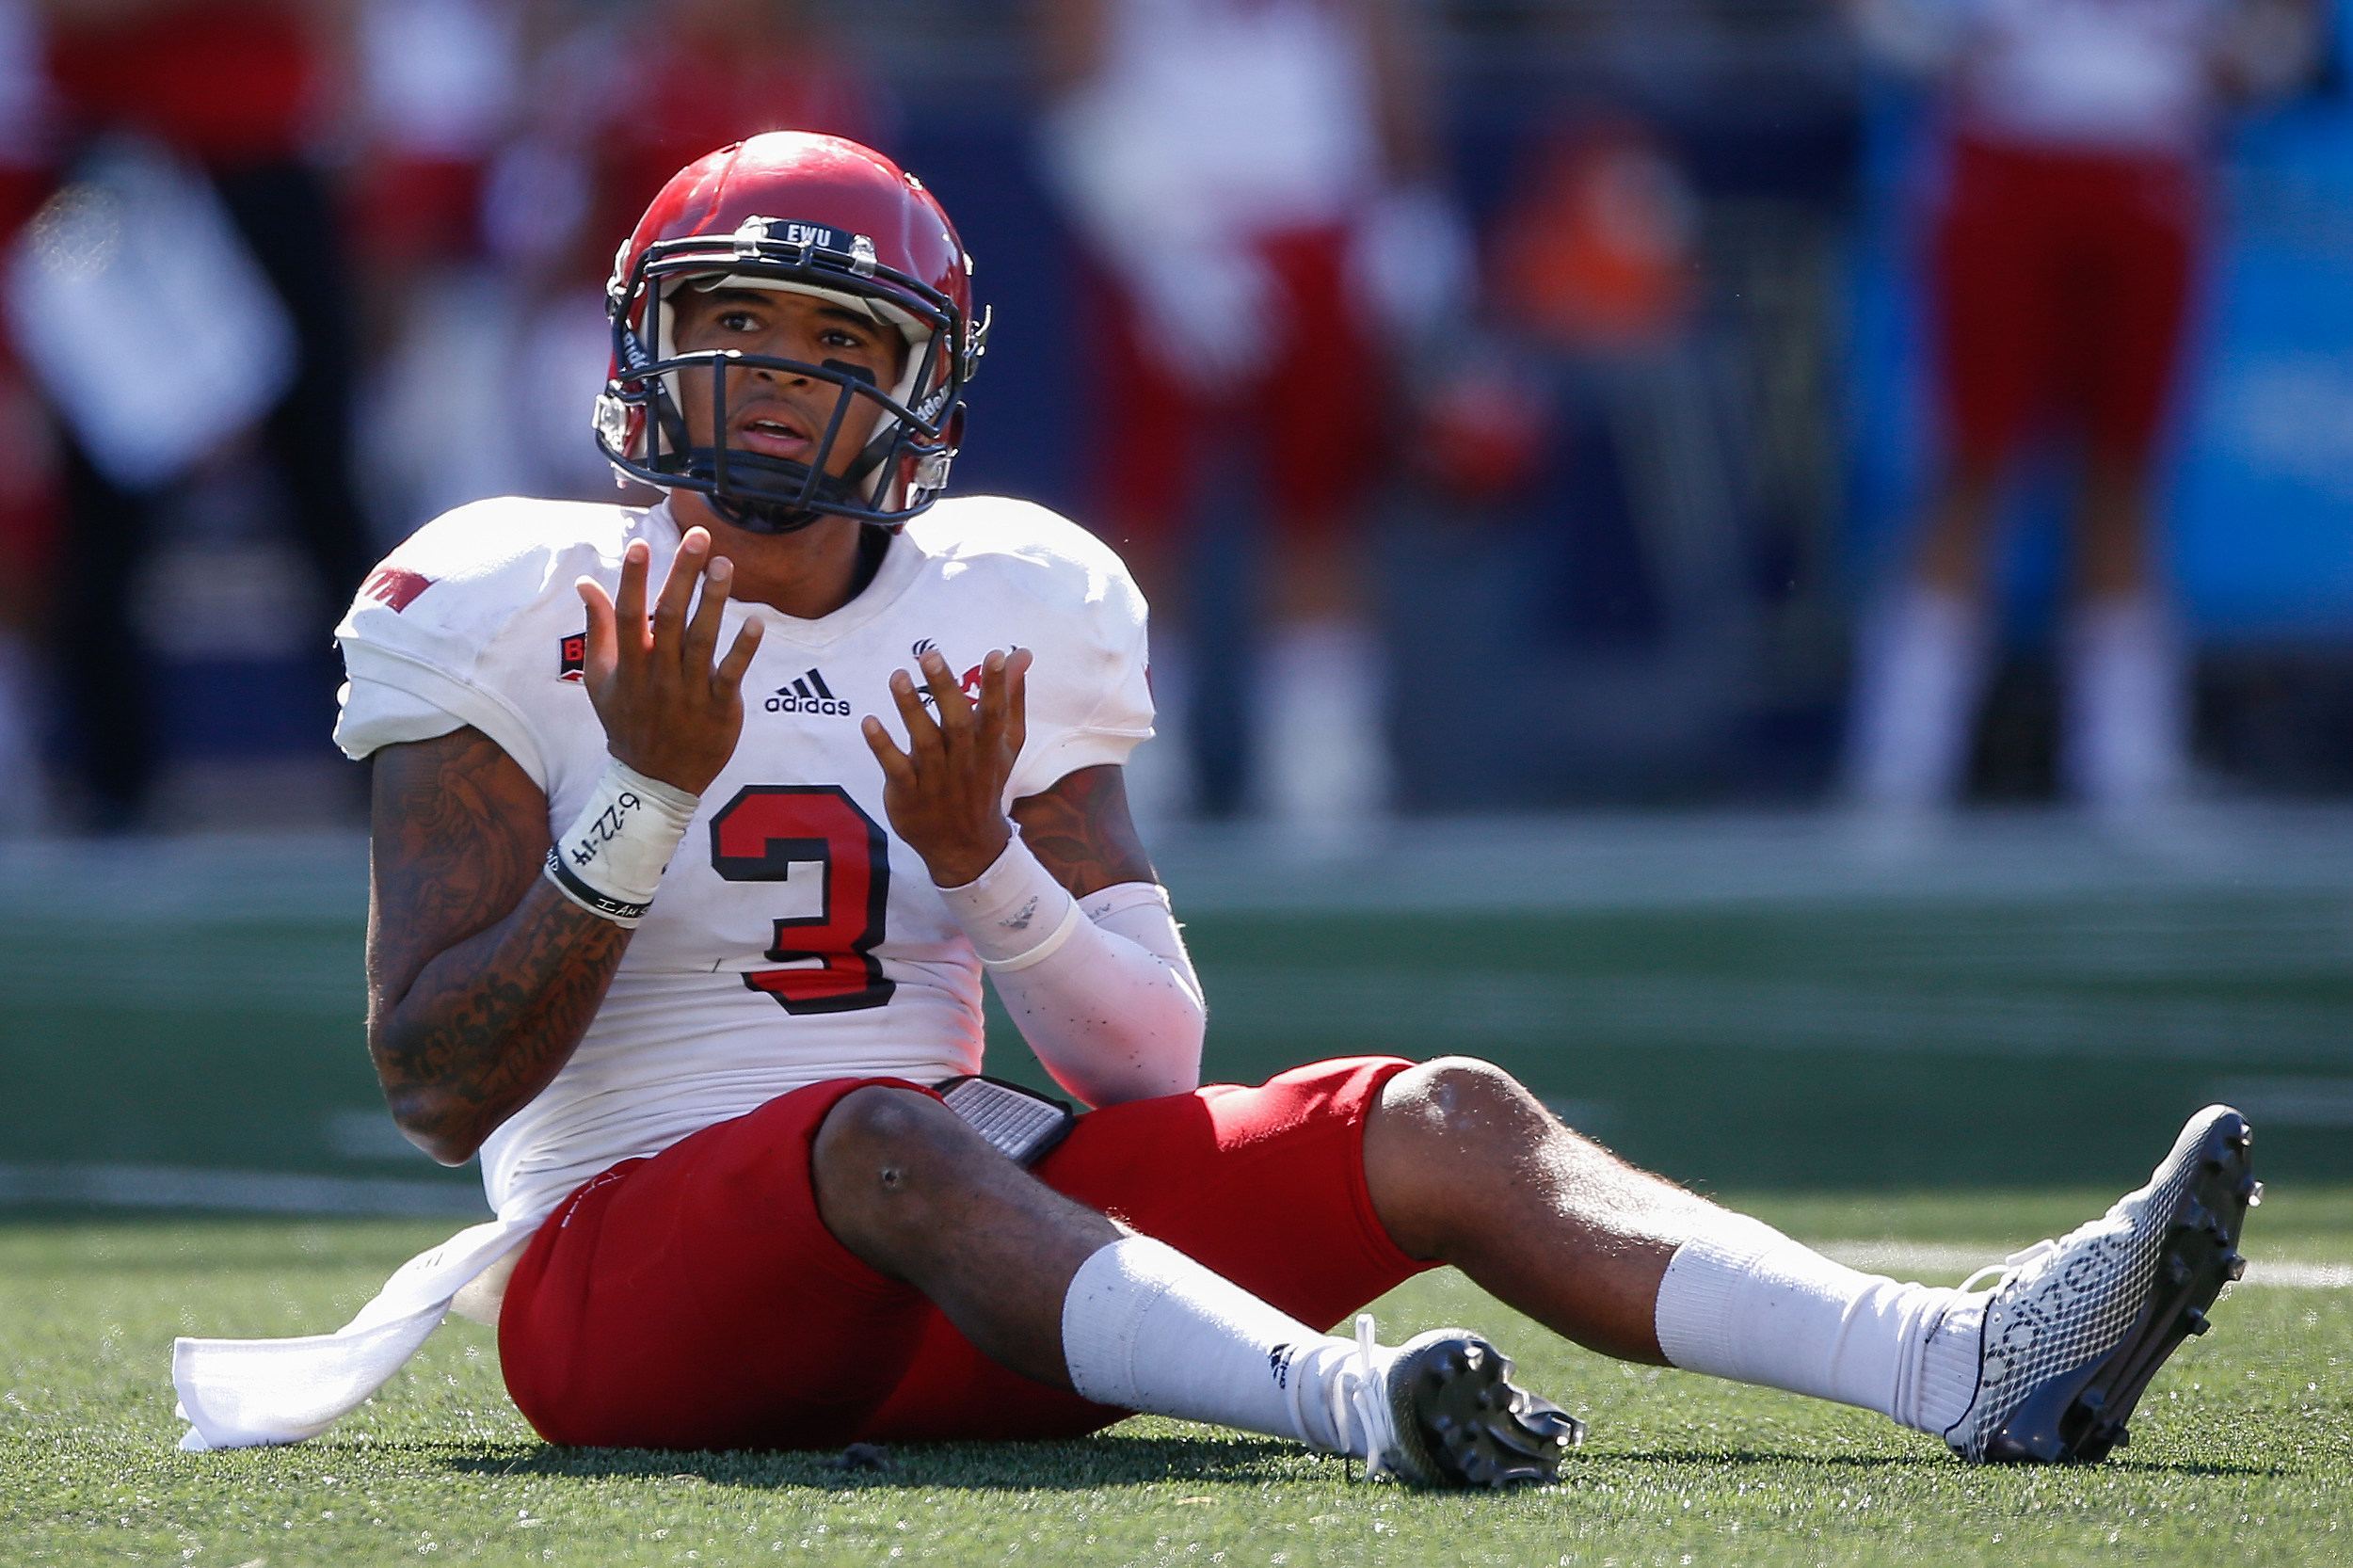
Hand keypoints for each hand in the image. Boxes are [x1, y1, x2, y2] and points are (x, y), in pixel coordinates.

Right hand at [575, 527, 762, 794]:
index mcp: (628, 664)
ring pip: (702, 640)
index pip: (629, 615)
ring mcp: (689, 690)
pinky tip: (756, 622)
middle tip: (698, 536)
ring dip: (713, 601)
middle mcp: (658, 674)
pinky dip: (743, 649)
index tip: (641, 544)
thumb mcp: (601, 678)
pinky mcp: (719, 707)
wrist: (655, 777)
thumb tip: (587, 582)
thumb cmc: (627, 719)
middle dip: (683, 574)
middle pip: (670, 617)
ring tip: (725, 563)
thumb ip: (598, 628)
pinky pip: (731, 674)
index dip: (634, 580)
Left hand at [862, 646, 1031, 886]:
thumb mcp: (1006, 745)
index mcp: (989, 748)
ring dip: (909, 708)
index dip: (997, 686)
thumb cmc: (984, 782)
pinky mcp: (909, 794)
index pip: (994, 714)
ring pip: (925, 742)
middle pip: (957, 723)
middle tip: (930, 654)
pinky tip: (869, 722)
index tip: (995, 655)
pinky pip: (896, 769)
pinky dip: (883, 746)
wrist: (966, 846)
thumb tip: (1020, 655)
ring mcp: (936, 779)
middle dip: (945, 688)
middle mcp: (964, 762)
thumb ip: (1011, 698)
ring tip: (897, 676)